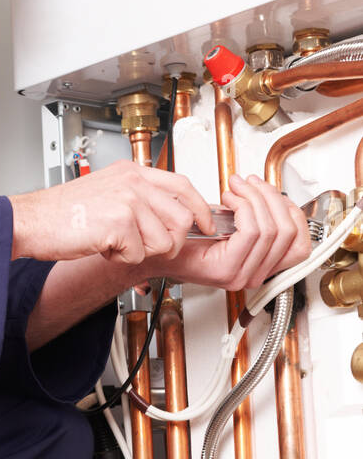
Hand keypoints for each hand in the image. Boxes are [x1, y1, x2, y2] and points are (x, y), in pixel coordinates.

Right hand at [9, 158, 214, 264]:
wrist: (31, 221)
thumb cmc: (61, 213)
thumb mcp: (106, 191)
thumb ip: (137, 197)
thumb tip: (165, 216)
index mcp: (132, 172)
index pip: (183, 186)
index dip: (199, 209)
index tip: (205, 224)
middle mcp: (133, 182)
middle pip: (181, 218)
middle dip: (169, 242)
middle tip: (144, 247)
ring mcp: (128, 200)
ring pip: (163, 240)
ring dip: (140, 252)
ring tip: (115, 244)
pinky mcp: (119, 222)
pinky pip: (139, 254)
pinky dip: (120, 258)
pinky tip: (102, 247)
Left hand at [161, 174, 310, 290]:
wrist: (158, 251)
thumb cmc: (188, 238)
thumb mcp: (232, 225)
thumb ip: (258, 217)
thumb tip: (274, 198)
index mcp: (262, 267)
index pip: (300, 245)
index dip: (293, 213)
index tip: (272, 194)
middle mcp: (255, 275)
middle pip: (287, 232)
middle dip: (271, 198)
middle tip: (250, 183)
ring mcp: (242, 275)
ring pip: (271, 229)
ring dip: (255, 199)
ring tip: (236, 188)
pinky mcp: (227, 270)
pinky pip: (251, 231)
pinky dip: (243, 207)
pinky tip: (228, 200)